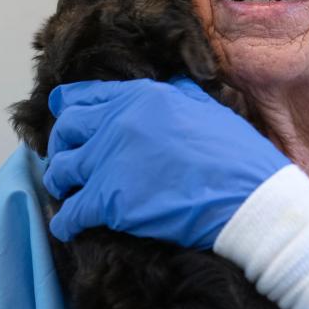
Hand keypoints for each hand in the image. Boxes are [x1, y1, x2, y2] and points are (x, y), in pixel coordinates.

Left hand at [42, 78, 290, 249]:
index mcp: (142, 97)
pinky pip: (70, 212)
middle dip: (60, 146)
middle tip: (67, 160)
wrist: (249, 198)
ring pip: (61, 170)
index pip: (84, 96)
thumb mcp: (208, 108)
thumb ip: (181, 92)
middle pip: (66, 129)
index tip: (63, 119)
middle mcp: (119, 122)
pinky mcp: (110, 200)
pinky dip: (65, 221)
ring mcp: (111, 160)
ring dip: (60, 182)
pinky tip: (69, 226)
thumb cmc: (237, 156)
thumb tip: (171, 81)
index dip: (68, 109)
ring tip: (67, 192)